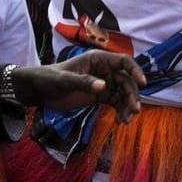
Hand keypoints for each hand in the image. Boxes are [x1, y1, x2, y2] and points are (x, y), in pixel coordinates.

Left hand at [12, 51, 145, 123]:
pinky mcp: (100, 96)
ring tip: (125, 121)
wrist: (39, 90)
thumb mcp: (64, 80)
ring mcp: (103, 83)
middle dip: (132, 95)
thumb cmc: (49, 78)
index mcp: (98, 59)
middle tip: (133, 110)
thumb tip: (104, 86)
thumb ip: (83, 82)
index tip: (143, 83)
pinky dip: (120, 111)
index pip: (124, 62)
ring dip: (127, 106)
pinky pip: (116, 102)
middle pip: (126, 81)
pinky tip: (119, 121)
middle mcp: (105, 70)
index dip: (135, 70)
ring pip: (123, 93)